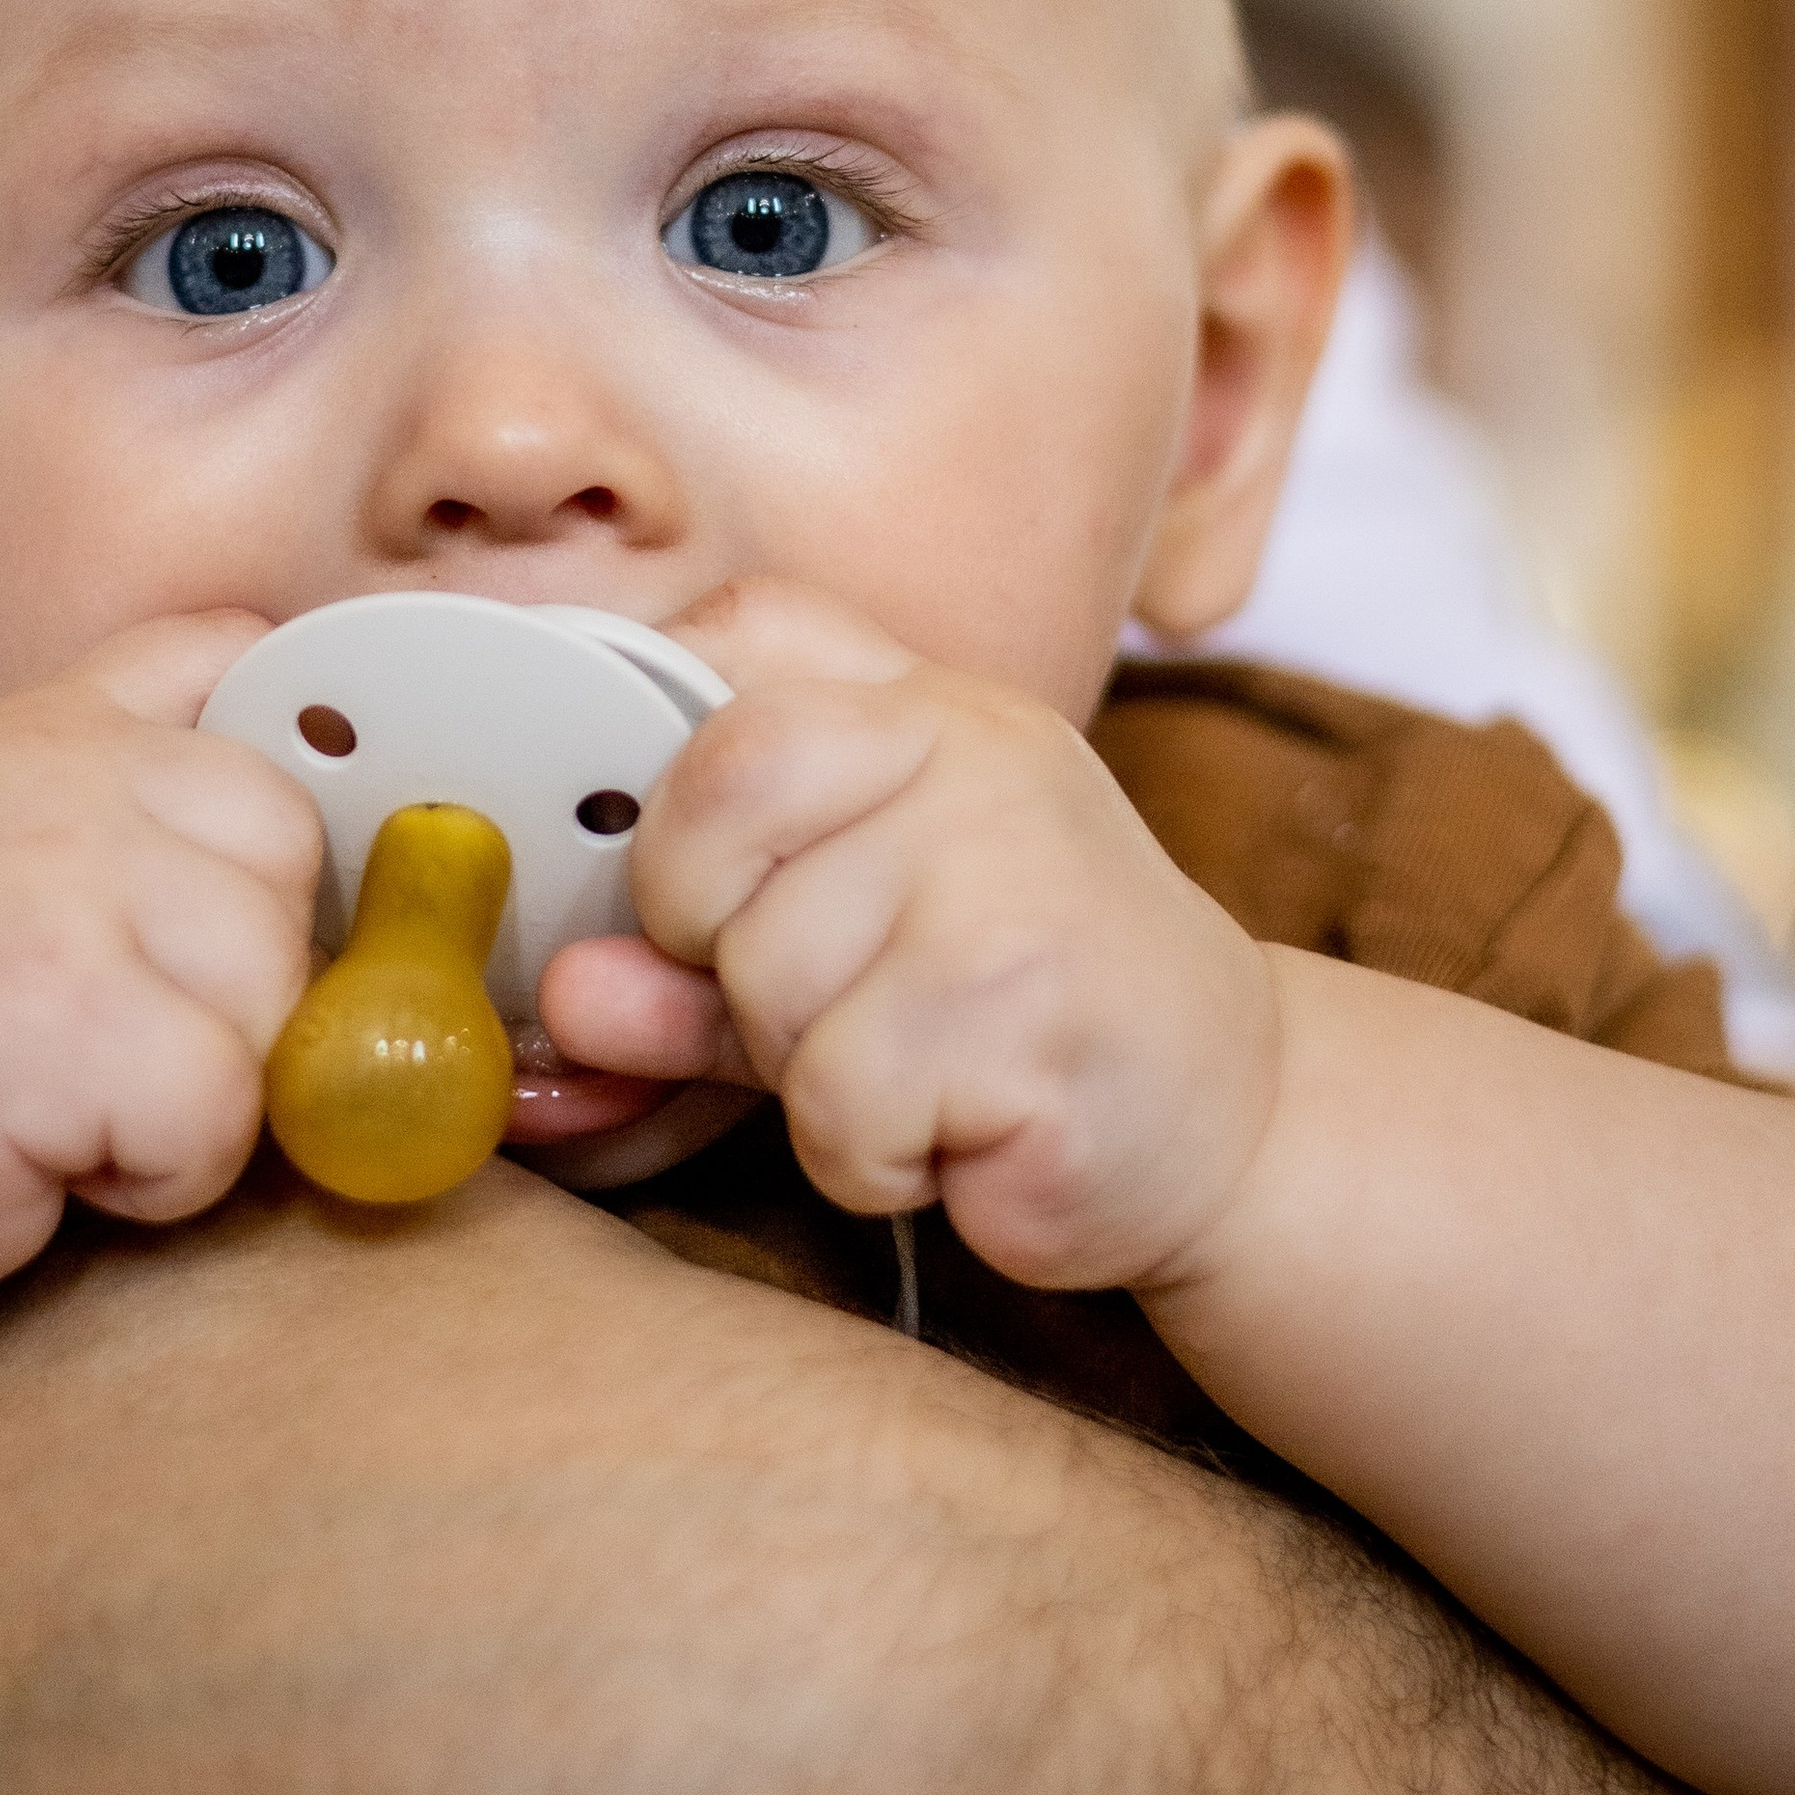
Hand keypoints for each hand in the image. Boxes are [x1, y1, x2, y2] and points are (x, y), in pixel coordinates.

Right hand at [0, 613, 320, 1312]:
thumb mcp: (4, 831)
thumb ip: (140, 768)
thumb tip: (356, 774)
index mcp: (51, 721)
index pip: (252, 673)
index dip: (268, 817)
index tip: (206, 911)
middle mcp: (49, 775)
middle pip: (292, 855)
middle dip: (244, 976)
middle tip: (117, 1033)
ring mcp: (48, 886)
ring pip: (275, 987)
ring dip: (210, 1085)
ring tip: (83, 1095)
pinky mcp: (53, 1021)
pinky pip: (224, 1103)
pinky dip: (171, 1170)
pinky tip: (66, 1157)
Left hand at [540, 582, 1280, 1294]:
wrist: (1228, 1112)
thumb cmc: (1011, 1012)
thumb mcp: (838, 956)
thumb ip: (688, 958)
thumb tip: (567, 991)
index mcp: (922, 706)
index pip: (736, 636)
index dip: (671, 768)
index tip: (692, 875)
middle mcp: (972, 754)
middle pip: (711, 804)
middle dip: (714, 939)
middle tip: (816, 998)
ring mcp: (1012, 872)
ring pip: (765, 981)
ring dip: (809, 1076)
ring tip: (919, 1070)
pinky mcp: (1033, 1012)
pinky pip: (842, 1107)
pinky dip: (874, 1158)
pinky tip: (960, 1131)